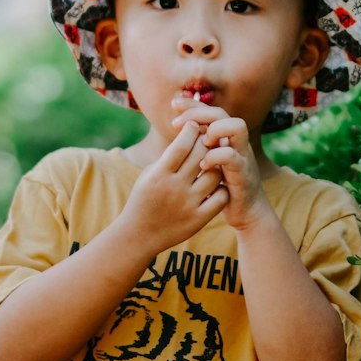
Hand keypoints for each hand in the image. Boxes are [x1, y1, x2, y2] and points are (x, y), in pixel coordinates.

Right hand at [122, 120, 228, 258]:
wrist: (139, 234)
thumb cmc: (144, 198)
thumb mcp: (150, 173)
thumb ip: (169, 156)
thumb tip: (192, 135)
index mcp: (159, 174)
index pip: (182, 144)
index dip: (191, 130)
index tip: (195, 126)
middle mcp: (174, 187)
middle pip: (201, 154)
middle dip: (207, 141)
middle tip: (209, 138)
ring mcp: (188, 204)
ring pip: (215, 174)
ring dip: (217, 164)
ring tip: (215, 160)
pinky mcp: (199, 219)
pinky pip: (221, 197)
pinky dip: (222, 187)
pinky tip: (217, 183)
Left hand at [170, 99, 268, 231]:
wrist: (246, 211)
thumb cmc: (223, 186)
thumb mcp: (209, 162)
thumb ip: (198, 147)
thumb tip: (178, 131)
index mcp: (225, 138)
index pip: (210, 110)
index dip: (192, 104)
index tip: (173, 104)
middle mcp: (236, 142)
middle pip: (222, 113)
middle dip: (198, 113)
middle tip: (176, 124)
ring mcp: (242, 156)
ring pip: (237, 126)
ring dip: (215, 129)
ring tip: (199, 142)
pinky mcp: (243, 174)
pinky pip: (232, 157)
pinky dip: (215, 157)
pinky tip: (202, 166)